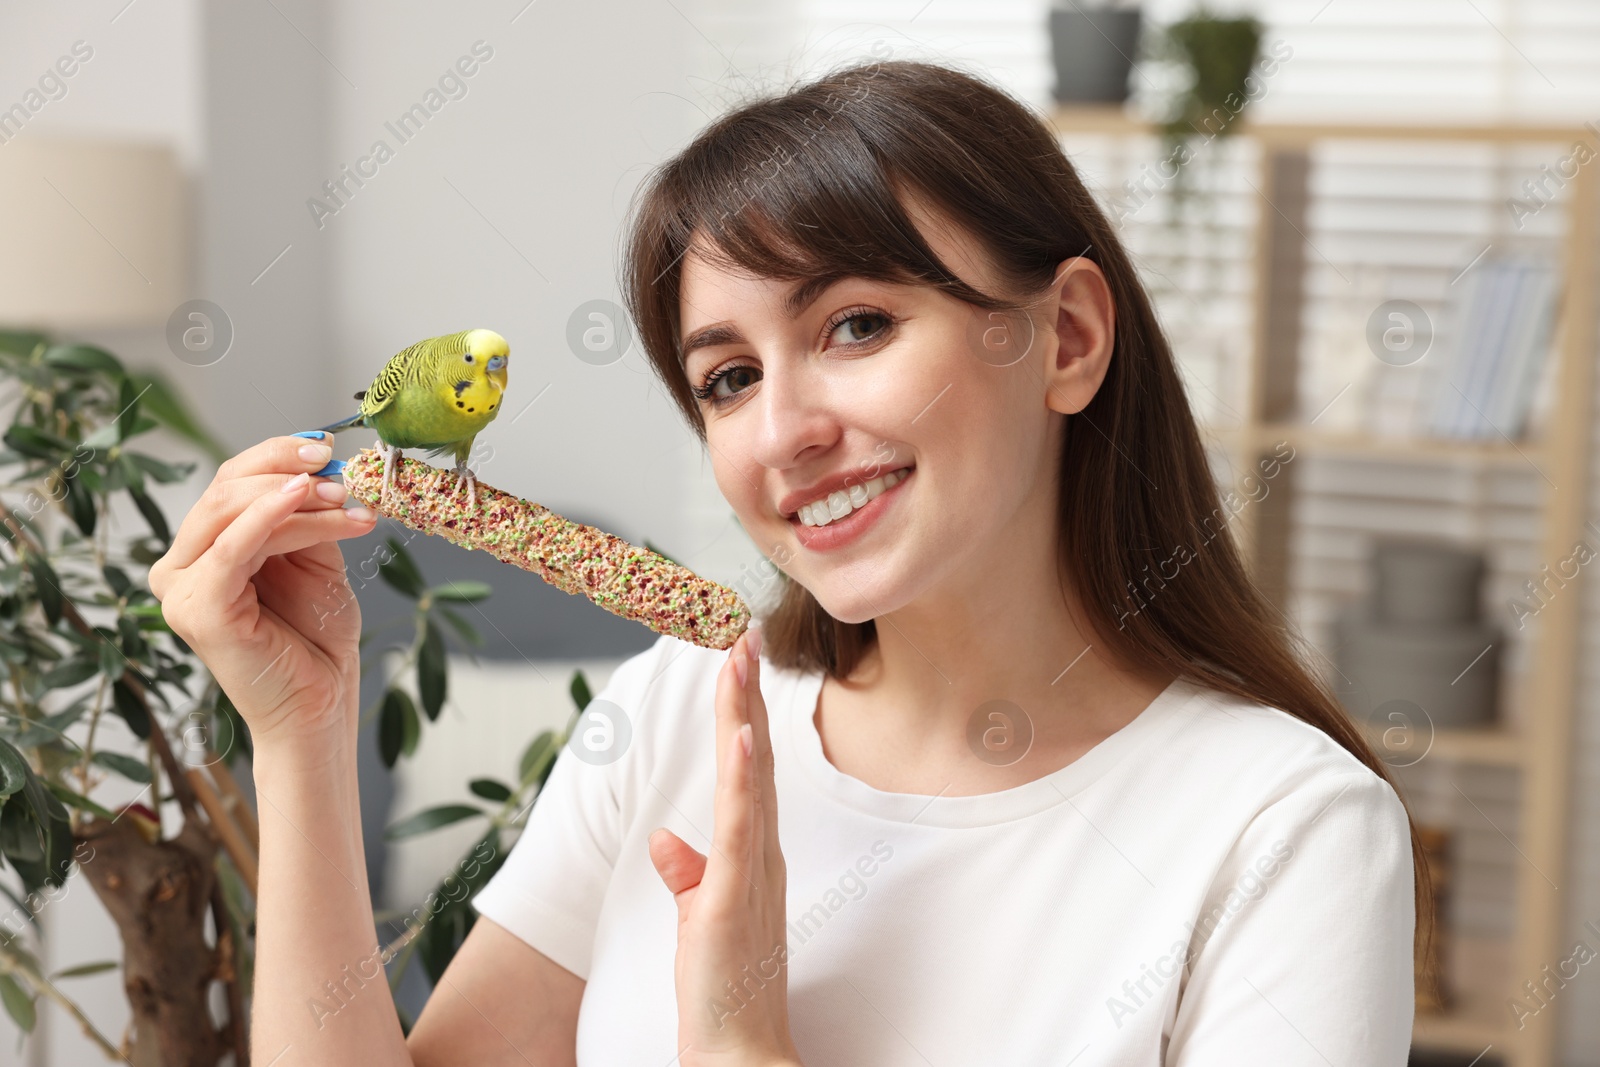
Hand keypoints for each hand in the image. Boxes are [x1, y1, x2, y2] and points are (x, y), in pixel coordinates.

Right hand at [148, 434, 378, 752]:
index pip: (232, 481)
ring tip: (344, 499)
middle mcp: (182, 564)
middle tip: (341, 476)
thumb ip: (304, 515)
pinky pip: (232, 547)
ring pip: (232, 511)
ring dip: (295, 497)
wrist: (320, 702)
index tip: (327, 446)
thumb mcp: (314, 558)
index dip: (278, 455)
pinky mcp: (197, 609)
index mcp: (206, 548)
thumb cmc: (314, 636)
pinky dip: (268, 516)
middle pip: (227, 488)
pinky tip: (302, 498)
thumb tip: (318, 466)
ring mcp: (182, 588)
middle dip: (289, 472)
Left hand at [648, 627, 801, 1066]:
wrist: (740, 1049)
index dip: (742, 715)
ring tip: (739, 659)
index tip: (735, 664)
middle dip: (746, 696)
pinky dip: (744, 778)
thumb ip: (689, 875)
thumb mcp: (701, 918)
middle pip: (756, 759)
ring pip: (751, 777)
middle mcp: (762, 853)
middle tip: (742, 636)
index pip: (749, 771)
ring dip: (744, 715)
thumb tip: (668, 842)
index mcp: (753, 854)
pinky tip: (741, 737)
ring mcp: (754, 871)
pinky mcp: (735, 894)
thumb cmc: (725, 986)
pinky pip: (740, 826)